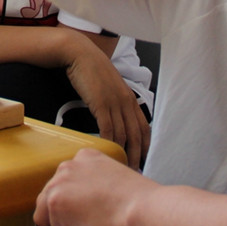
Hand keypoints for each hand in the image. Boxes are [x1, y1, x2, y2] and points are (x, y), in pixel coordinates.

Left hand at [35, 148, 158, 225]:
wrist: (144, 209)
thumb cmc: (139, 201)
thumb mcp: (114, 178)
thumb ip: (95, 182)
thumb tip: (85, 200)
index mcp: (84, 157)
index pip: (65, 184)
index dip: (76, 202)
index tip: (94, 208)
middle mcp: (67, 166)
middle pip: (51, 196)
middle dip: (66, 212)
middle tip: (92, 220)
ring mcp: (59, 182)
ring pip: (45, 212)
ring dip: (63, 224)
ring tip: (89, 224)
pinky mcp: (55, 201)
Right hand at [63, 35, 150, 169]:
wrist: (81, 55)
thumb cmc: (93, 71)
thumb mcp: (110, 87)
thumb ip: (116, 102)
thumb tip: (115, 120)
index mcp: (130, 99)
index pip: (144, 127)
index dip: (146, 146)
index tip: (143, 160)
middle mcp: (126, 102)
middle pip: (136, 135)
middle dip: (136, 155)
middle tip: (133, 171)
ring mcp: (115, 103)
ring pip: (123, 135)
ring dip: (122, 153)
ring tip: (120, 167)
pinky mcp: (101, 104)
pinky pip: (108, 129)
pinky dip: (109, 143)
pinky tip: (107, 152)